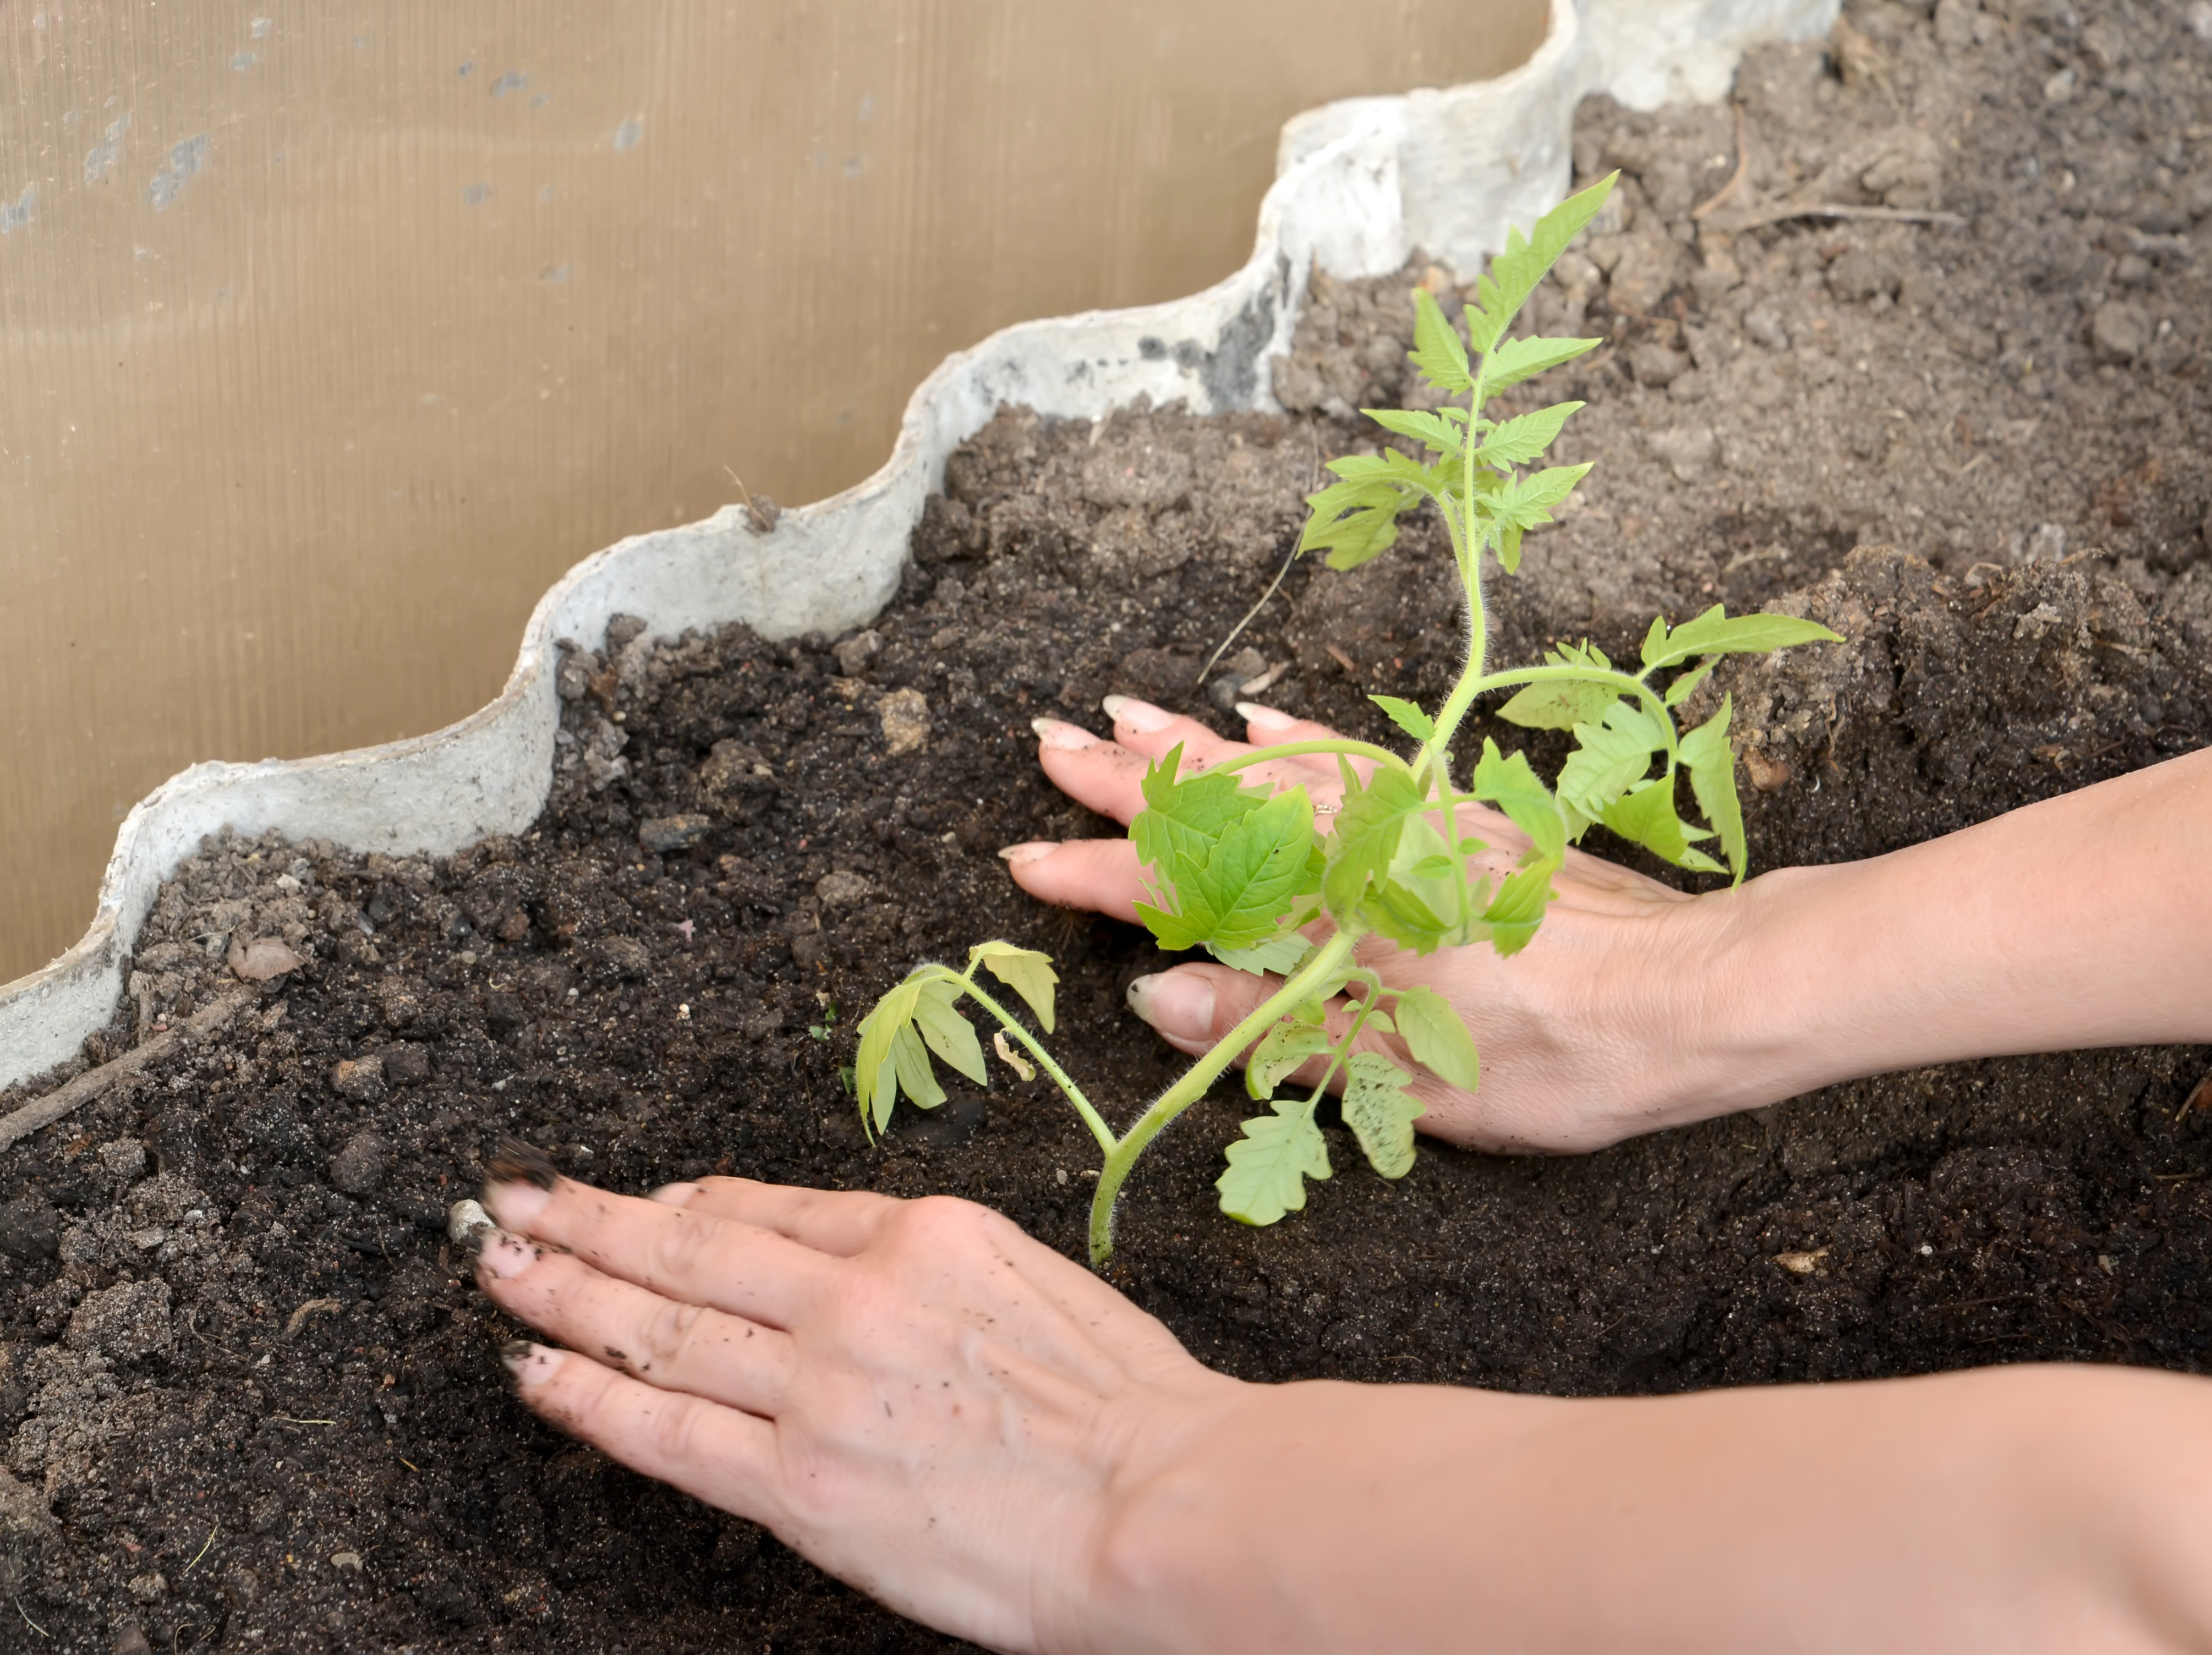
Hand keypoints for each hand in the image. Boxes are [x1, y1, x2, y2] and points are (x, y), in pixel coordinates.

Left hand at [474, 1169, 1239, 1652]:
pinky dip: (592, 1398)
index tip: (637, 1204)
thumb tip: (838, 1258)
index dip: (684, 1205)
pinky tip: (534, 1375)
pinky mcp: (802, 1486)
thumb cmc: (1128, 1403)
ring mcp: (820, 1386)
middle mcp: (855, 1293)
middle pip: (688, 1247)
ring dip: (563, 1293)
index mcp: (921, 1232)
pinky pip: (669, 1433)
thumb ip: (929, 1265)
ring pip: (661, 1325)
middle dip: (587, 1221)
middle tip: (509, 1197)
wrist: (1164, 1500)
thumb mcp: (1034, 1280)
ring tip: (495, 1266)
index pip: (768, 1207)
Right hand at [1003, 696, 1727, 1152]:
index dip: (1100, 874)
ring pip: (1276, 766)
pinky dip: (1299, 739)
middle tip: (1047, 747)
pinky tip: (1261, 720)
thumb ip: (1271, 1030)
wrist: (1702, 994)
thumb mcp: (1405, 1074)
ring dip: (1195, 743)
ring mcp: (1414, 819)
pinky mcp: (1458, 815)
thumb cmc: (1562, 1054)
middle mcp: (1368, 847)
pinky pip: (1355, 760)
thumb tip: (1159, 991)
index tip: (1026, 861)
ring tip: (1125, 714)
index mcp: (1339, 914)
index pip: (1189, 884)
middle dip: (1127, 778)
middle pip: (1220, 800)